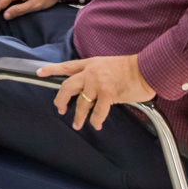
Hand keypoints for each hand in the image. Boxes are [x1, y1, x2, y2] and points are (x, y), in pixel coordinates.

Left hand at [37, 55, 155, 130]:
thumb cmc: (131, 68)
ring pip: (81, 103)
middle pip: (67, 86)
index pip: (67, 66)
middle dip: (60, 99)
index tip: (40, 72)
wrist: (147, 68)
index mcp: (90, 64)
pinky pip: (97, 112)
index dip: (52, 70)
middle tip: (59, 108)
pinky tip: (96, 124)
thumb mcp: (107, 65)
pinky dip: (95, 120)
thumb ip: (96, 73)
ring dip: (78, 116)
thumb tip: (89, 87)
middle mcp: (91, 72)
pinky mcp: (108, 94)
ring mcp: (98, 83)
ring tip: (77, 124)